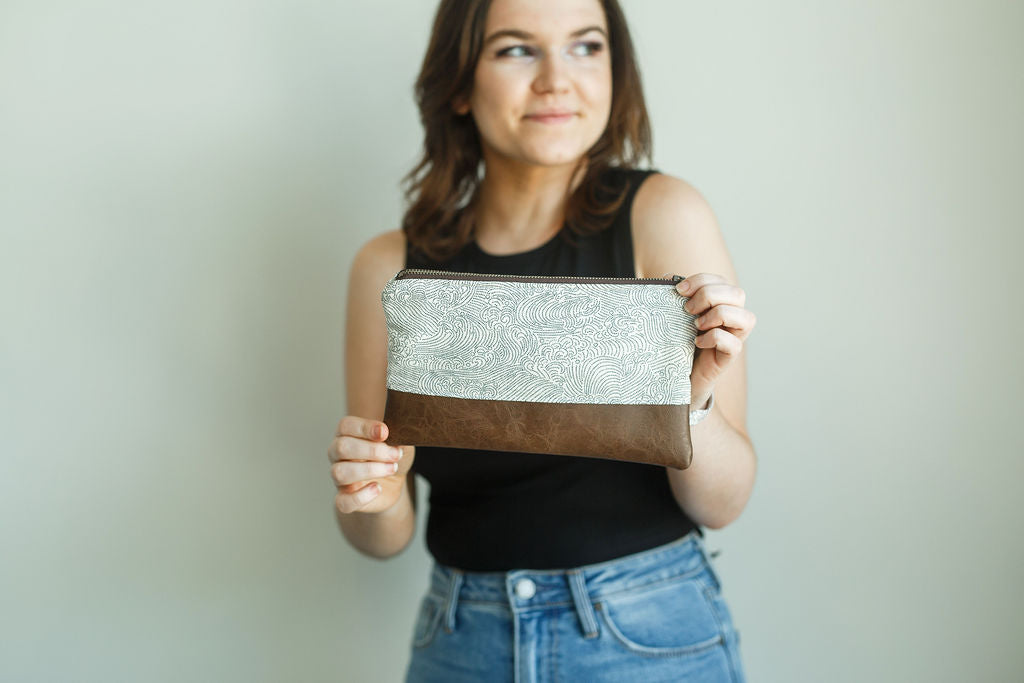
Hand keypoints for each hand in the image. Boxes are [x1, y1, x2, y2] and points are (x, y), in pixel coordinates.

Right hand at [328, 417, 413, 513]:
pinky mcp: (344, 498)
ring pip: (340, 473)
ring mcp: (338, 477)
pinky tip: (378, 488)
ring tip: (391, 469)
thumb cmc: (391, 456)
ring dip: (369, 470)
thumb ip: (398, 436)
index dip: (364, 428)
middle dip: (372, 450)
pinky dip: (361, 496)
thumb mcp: (399, 442)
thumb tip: (400, 433)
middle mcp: (337, 454)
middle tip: (395, 454)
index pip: (345, 426)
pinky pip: (342, 501)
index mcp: (347, 434)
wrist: (393, 483)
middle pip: (342, 447)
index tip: (385, 432)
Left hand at [672, 273, 756, 406]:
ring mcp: (734, 337)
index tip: (679, 290)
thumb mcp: (674, 313)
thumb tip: (669, 276)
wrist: (675, 372)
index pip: (722, 281)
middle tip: (687, 309)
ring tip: (696, 325)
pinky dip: (714, 339)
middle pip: (738, 294)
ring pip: (746, 318)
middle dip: (709, 296)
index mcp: (721, 302)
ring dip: (718, 316)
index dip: (701, 281)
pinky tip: (697, 342)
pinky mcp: (729, 356)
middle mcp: (733, 317)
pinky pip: (734, 344)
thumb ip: (673, 294)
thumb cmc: (677, 338)